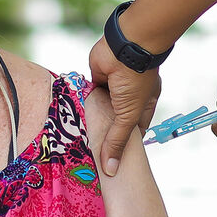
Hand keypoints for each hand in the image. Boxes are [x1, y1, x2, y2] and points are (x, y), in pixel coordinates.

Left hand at [89, 36, 161, 176]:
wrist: (124, 46)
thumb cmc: (135, 79)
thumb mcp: (128, 115)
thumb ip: (117, 141)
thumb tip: (112, 169)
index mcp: (144, 104)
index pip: (134, 130)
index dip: (126, 145)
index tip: (113, 162)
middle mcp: (129, 96)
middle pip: (115, 121)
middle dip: (106, 135)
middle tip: (92, 158)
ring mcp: (112, 88)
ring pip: (101, 110)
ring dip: (92, 121)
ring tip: (78, 145)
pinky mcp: (96, 79)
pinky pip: (88, 96)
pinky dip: (82, 106)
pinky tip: (71, 123)